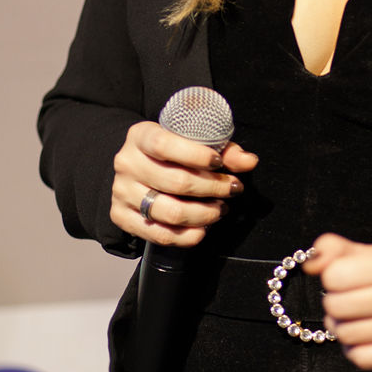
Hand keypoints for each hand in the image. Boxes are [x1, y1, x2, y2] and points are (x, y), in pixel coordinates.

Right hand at [111, 121, 257, 246]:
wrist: (138, 166)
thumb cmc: (171, 151)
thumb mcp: (193, 141)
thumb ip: (224, 150)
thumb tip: (250, 161)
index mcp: (141, 135)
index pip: (164, 144)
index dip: (195, 156)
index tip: (219, 163)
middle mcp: (127, 163)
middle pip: (174, 182)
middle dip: (211, 188)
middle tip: (232, 189)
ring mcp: (122, 191)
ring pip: (168, 211)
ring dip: (203, 214)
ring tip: (220, 209)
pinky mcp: (121, 216)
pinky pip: (158, 234)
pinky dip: (187, 236)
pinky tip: (203, 228)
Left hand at [304, 233, 371, 369]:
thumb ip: (337, 252)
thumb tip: (310, 262)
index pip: (335, 276)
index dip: (331, 280)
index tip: (342, 281)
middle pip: (338, 307)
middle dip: (334, 306)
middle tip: (345, 303)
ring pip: (347, 335)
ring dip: (342, 330)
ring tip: (352, 321)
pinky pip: (363, 358)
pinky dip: (354, 351)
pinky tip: (363, 339)